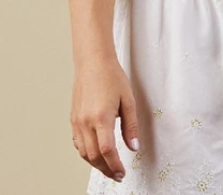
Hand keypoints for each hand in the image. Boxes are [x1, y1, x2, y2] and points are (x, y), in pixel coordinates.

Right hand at [70, 56, 139, 181]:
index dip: (115, 165)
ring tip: (108, 167)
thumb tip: (134, 146)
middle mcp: (86, 122)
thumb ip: (131, 126)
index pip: (107, 150)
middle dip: (106, 169)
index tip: (122, 173)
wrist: (93, 61)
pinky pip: (77, 143)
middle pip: (94, 156)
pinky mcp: (73, 118)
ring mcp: (77, 121)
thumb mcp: (128, 100)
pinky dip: (86, 153)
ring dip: (96, 164)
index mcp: (101, 117)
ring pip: (84, 153)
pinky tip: (95, 153)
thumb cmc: (111, 76)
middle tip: (117, 175)